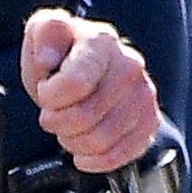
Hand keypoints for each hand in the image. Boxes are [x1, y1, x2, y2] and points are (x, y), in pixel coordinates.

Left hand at [21, 8, 159, 171]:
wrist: (85, 73)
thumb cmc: (61, 56)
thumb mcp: (41, 33)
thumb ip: (44, 34)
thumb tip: (48, 58)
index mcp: (102, 42)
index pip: (75, 84)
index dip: (50, 98)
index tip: (46, 91)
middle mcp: (130, 66)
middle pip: (84, 118)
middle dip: (57, 122)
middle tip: (54, 114)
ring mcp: (143, 96)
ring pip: (100, 141)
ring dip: (74, 142)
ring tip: (69, 128)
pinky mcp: (150, 123)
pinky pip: (121, 155)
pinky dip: (96, 159)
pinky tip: (85, 150)